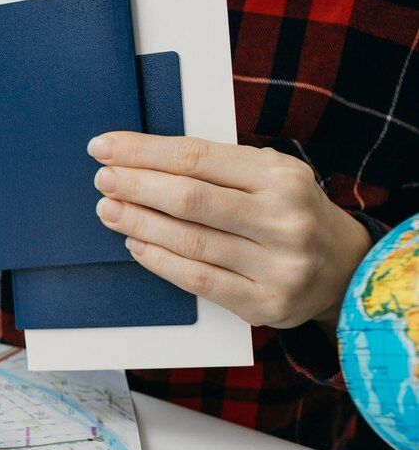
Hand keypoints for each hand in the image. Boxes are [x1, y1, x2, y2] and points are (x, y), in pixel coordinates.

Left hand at [88, 132, 373, 327]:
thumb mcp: (270, 177)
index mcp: (281, 176)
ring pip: (190, 241)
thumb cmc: (290, 213)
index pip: (197, 157)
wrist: (345, 268)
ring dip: (139, 224)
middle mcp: (283, 218)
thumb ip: (218, 168)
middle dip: (137, 186)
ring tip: (110, 210)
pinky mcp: (264, 302)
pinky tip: (136, 245)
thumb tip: (142, 160)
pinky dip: (160, 261)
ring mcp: (277, 264)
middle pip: (190, 198)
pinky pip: (198, 280)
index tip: (105, 147)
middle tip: (103, 179)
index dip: (144, 152)